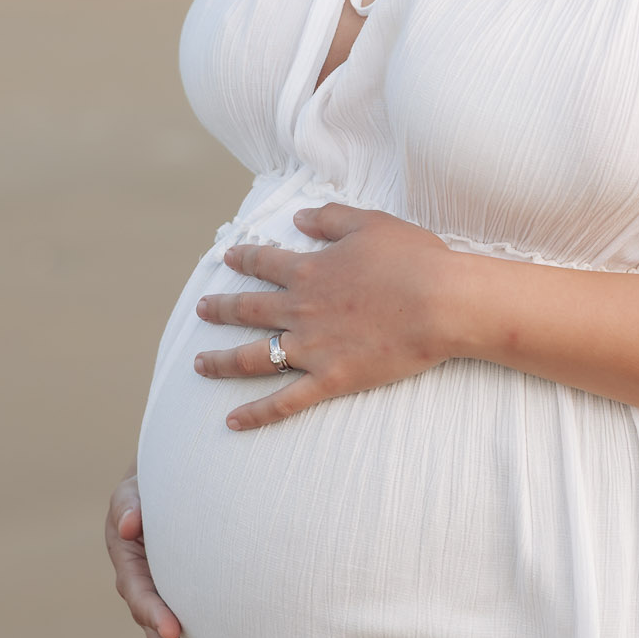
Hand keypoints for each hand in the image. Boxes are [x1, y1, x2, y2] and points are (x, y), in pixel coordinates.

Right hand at [105, 472, 245, 637]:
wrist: (175, 484)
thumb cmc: (154, 484)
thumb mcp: (136, 487)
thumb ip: (130, 502)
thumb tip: (131, 523)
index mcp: (131, 567)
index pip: (140, 595)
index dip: (154, 613)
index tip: (173, 629)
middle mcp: (149, 596)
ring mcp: (172, 608)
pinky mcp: (196, 614)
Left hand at [194, 200, 459, 430]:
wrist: (440, 303)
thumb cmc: (412, 259)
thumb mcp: (370, 224)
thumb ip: (330, 220)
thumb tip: (298, 216)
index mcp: (310, 270)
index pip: (265, 262)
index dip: (244, 257)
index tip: (228, 256)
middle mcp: (301, 309)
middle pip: (247, 309)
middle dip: (220, 308)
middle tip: (201, 309)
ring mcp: (311, 348)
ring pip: (251, 357)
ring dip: (221, 361)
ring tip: (199, 364)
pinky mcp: (329, 380)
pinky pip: (284, 402)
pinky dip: (256, 414)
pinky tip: (232, 421)